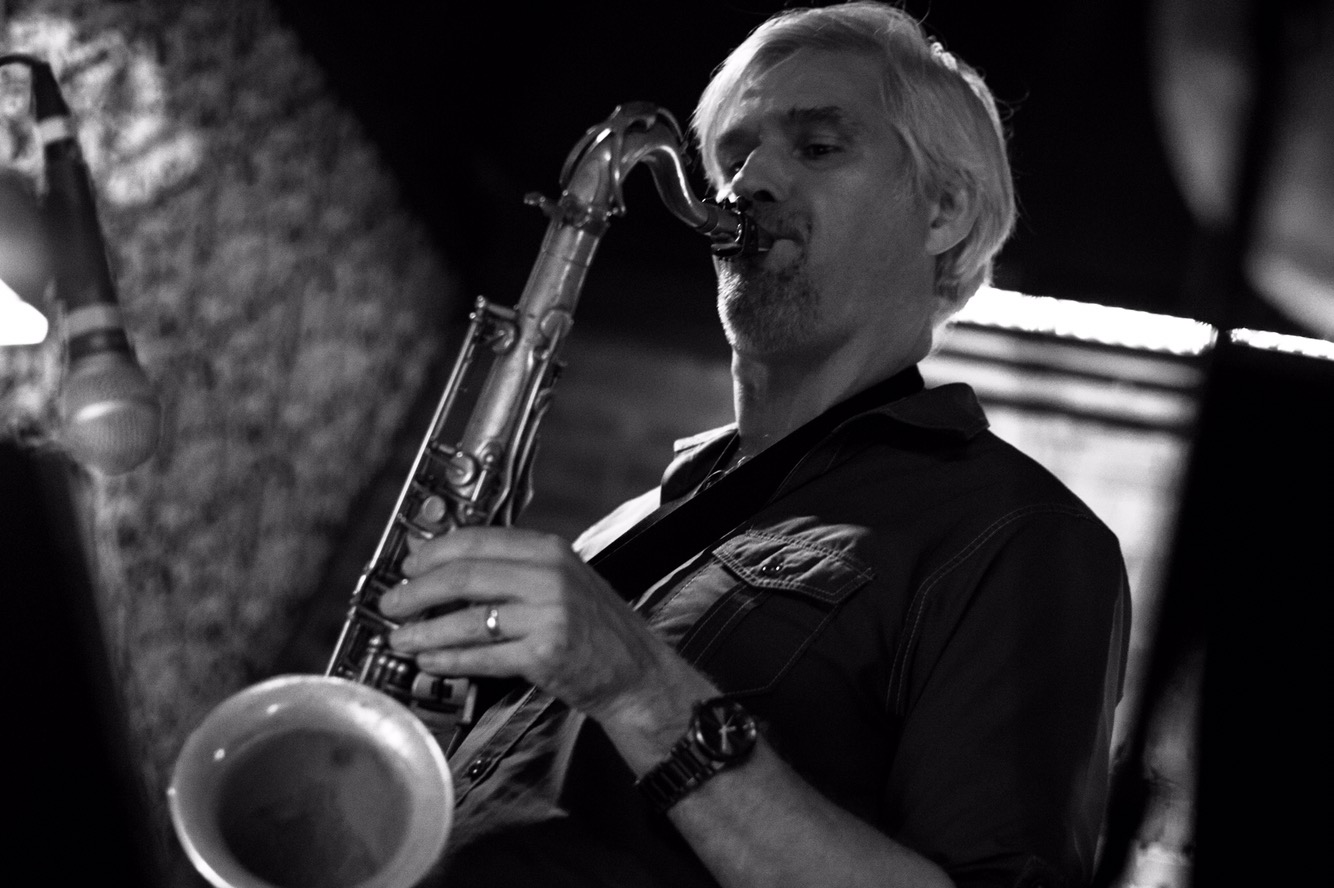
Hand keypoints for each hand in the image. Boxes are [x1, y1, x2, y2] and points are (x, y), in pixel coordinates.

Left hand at [378, 526, 672, 718]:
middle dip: (417, 592)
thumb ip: (510, 569)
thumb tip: (440, 561)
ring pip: (467, 620)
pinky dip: (449, 660)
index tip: (407, 566)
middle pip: (464, 577)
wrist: (635, 671)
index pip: (478, 541)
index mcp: (550, 550)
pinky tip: (430, 662)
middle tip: (391, 605)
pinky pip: (483, 656)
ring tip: (400, 640)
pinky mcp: (545, 654)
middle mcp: (549, 577)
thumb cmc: (593, 626)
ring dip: (424, 632)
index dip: (434, 553)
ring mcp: (549, 616)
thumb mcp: (560, 581)